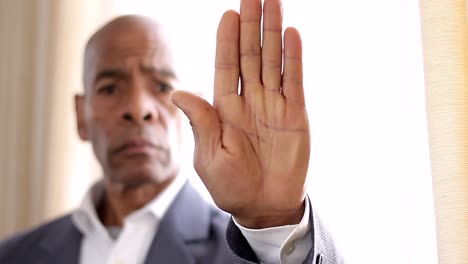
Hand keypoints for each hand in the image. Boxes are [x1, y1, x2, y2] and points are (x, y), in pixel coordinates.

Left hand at [171, 0, 308, 228]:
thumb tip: (177, 92)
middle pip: (250, 55)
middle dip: (252, 24)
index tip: (229, 14)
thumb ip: (201, 122)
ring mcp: (274, 105)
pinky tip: (292, 35)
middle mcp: (249, 100)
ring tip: (275, 2)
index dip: (227, 40)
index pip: (226, 66)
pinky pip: (295, 81)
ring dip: (274, 32)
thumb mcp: (210, 156)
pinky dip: (294, 59)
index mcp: (225, 108)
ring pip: (273, 61)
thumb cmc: (232, 185)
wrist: (264, 207)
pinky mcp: (295, 115)